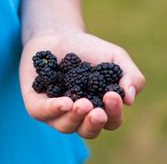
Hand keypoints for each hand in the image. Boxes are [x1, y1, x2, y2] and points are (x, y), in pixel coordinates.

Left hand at [19, 31, 144, 138]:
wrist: (59, 35)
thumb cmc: (90, 50)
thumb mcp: (116, 57)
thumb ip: (130, 75)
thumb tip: (130, 99)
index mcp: (99, 108)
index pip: (110, 120)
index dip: (114, 113)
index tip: (112, 96)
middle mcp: (78, 115)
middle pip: (88, 131)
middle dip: (94, 124)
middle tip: (97, 111)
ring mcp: (56, 112)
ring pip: (66, 126)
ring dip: (75, 117)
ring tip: (81, 103)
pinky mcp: (36, 104)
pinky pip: (43, 113)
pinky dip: (54, 109)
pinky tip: (64, 102)